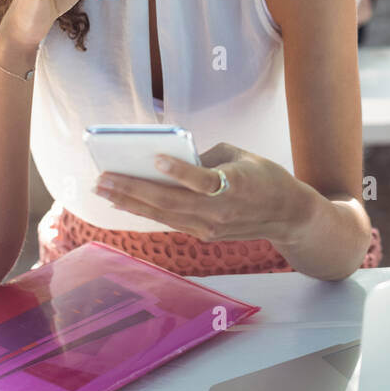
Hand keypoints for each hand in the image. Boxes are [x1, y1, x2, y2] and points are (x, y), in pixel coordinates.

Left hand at [93, 141, 307, 245]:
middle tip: (102, 178)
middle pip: (170, 201)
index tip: (155, 159)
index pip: (202, 180)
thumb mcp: (239, 155)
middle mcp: (220, 211)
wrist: (286, 214)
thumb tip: (169, 160)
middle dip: (132, 189)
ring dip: (130, 202)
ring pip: (163, 215)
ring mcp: (211, 227)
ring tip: (103, 189)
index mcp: (234, 184)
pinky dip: (145, 211)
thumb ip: (205, 157)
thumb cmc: (263, 176)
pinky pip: (170, 221)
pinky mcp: (205, 235)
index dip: (178, 171)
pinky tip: (124, 202)